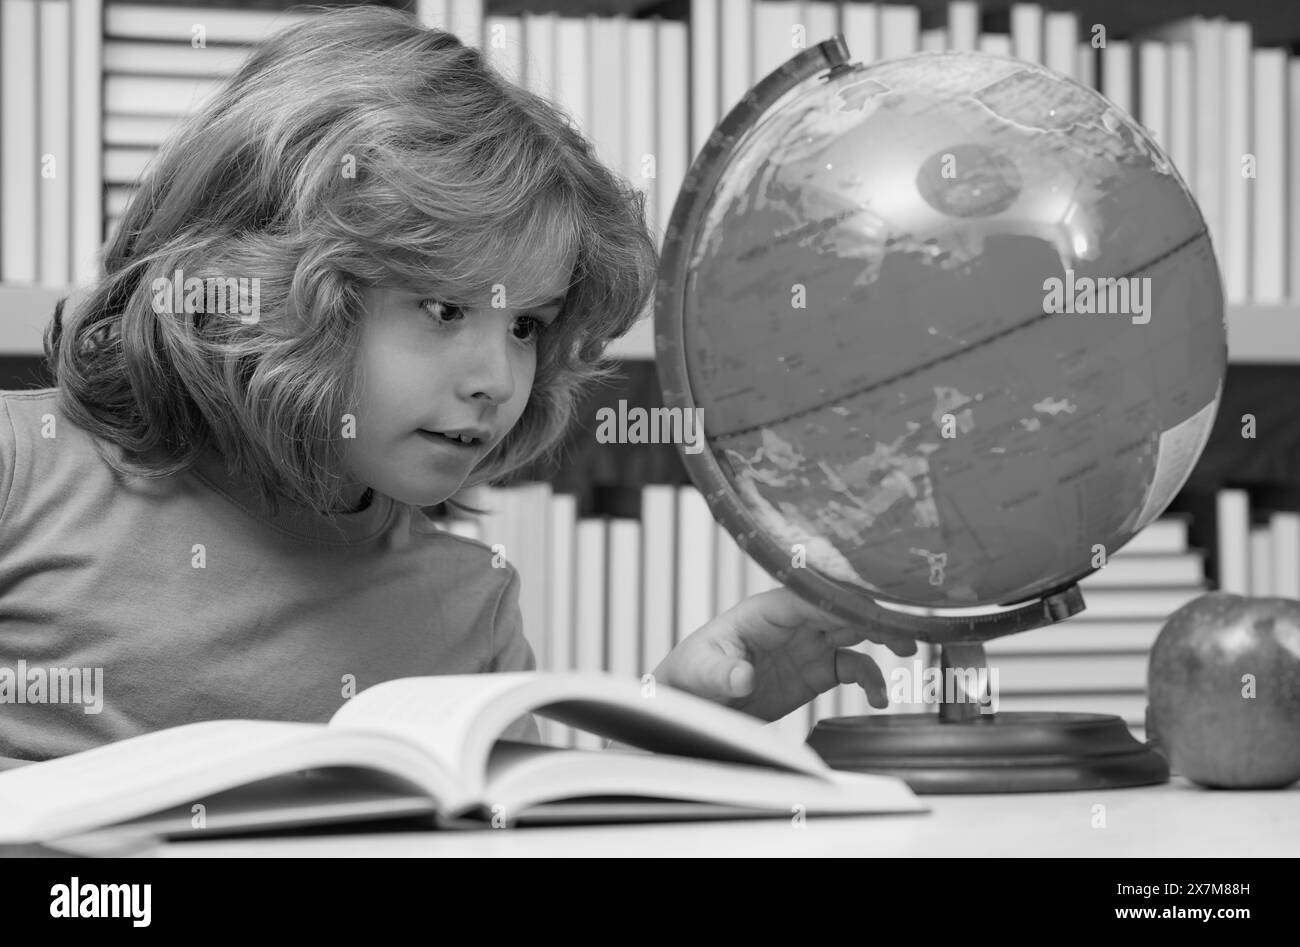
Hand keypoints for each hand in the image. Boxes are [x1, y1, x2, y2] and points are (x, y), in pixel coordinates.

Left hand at [652, 587, 918, 721]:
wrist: (691, 702)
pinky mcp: (815, 672)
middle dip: (874, 611)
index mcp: (765, 611)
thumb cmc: (690, 673)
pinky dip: (871, 679)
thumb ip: (722, 674)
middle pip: (841, 607)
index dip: (839, 599)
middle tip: (905, 623)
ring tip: (909, 648)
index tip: (870, 604)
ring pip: (855, 630)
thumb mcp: (699, 673)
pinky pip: (853, 668)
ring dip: (883, 635)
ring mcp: (807, 645)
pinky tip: (880, 698)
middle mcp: (792, 623)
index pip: (809, 596)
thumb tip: (741, 677)